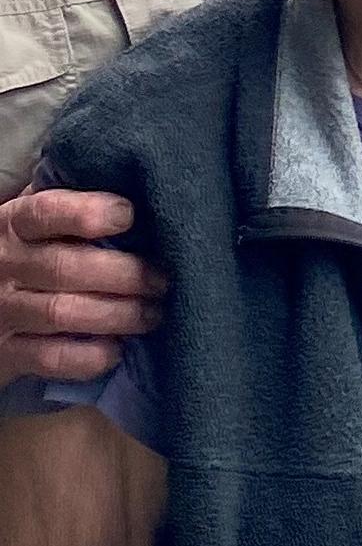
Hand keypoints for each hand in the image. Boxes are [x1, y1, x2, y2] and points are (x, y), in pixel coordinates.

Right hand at [0, 189, 162, 389]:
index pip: (45, 213)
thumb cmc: (19, 252)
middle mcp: (5, 266)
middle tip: (162, 280)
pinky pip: (53, 359)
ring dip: (119, 315)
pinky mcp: (8, 354)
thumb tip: (132, 186)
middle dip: (124, 274)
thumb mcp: (30, 222)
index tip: (128, 216)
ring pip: (64, 313)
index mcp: (12, 225)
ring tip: (153, 314)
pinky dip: (91, 356)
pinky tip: (118, 349)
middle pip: (65, 267)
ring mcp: (4, 311)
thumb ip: (68, 204)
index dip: (87, 213)